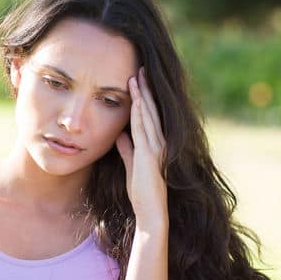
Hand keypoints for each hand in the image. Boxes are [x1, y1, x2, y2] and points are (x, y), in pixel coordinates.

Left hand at [115, 66, 167, 229]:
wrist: (150, 211)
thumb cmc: (142, 191)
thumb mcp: (132, 165)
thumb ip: (127, 149)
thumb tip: (121, 135)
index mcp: (155, 143)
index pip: (149, 114)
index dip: (144, 96)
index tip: (138, 79)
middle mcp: (159, 142)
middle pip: (151, 110)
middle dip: (145, 89)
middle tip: (141, 68)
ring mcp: (156, 147)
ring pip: (148, 115)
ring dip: (141, 95)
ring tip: (137, 76)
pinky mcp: (149, 155)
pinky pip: (143, 130)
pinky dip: (138, 114)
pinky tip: (134, 101)